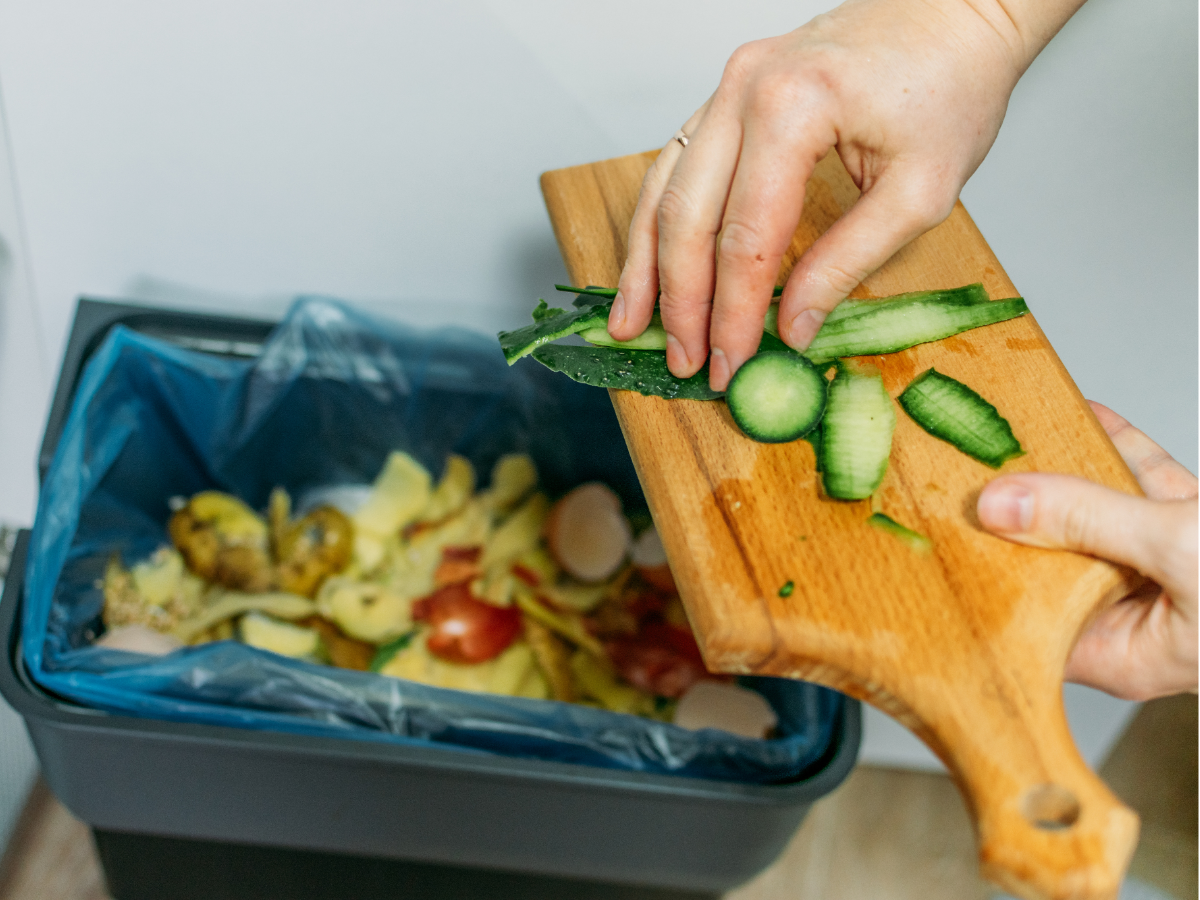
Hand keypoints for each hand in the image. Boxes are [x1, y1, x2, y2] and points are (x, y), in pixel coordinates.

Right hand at [610, 0, 1083, 390]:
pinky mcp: (726, 95)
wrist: (951, 13)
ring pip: (663, 190)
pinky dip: (657, 222)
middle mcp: (743, 90)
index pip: (746, 237)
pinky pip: (675, 166)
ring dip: (646, 265)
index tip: (729, 365)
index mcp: (793, 108)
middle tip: (685, 361)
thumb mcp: (920, 191)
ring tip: (631, 323)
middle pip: (688, 217)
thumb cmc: (951, 88)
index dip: (732, 313)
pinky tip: (647, 266)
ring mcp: (726, 87)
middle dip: (682, 301)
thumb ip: (848, 262)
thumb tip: (791, 327)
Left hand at [978, 402, 1197, 700]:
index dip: (980, 576)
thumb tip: (998, 505)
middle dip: (1015, 512)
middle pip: (1054, 558)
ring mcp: (1173, 574)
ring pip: (1100, 516)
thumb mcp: (1182, 553)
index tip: (935, 532)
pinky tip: (1089, 415)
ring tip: (1009, 430)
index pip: (1024, 616)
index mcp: (1124, 652)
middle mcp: (1141, 618)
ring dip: (1063, 471)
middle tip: (957, 466)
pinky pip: (1149, 490)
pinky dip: (1122, 453)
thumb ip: (1090, 524)